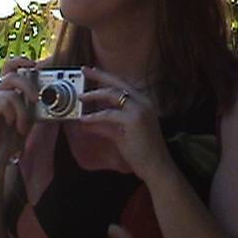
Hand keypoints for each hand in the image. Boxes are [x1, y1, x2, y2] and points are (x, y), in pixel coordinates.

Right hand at [0, 57, 36, 165]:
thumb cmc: (10, 139)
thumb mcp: (28, 117)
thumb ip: (33, 104)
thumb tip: (48, 93)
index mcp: (4, 91)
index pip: (10, 67)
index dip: (21, 61)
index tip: (35, 64)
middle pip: (13, 74)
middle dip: (29, 85)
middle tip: (38, 99)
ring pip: (12, 91)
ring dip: (23, 111)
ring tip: (22, 126)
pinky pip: (5, 101)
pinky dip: (14, 114)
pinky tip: (12, 125)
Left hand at [78, 66, 173, 181]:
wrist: (157, 166)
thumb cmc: (143, 151)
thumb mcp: (125, 133)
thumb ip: (110, 123)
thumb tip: (90, 119)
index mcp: (144, 102)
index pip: (123, 84)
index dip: (107, 76)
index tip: (94, 71)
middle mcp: (143, 102)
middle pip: (117, 83)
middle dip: (99, 75)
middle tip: (84, 71)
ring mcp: (139, 110)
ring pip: (112, 95)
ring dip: (94, 95)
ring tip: (80, 97)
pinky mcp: (133, 121)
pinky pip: (108, 115)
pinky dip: (94, 117)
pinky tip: (84, 120)